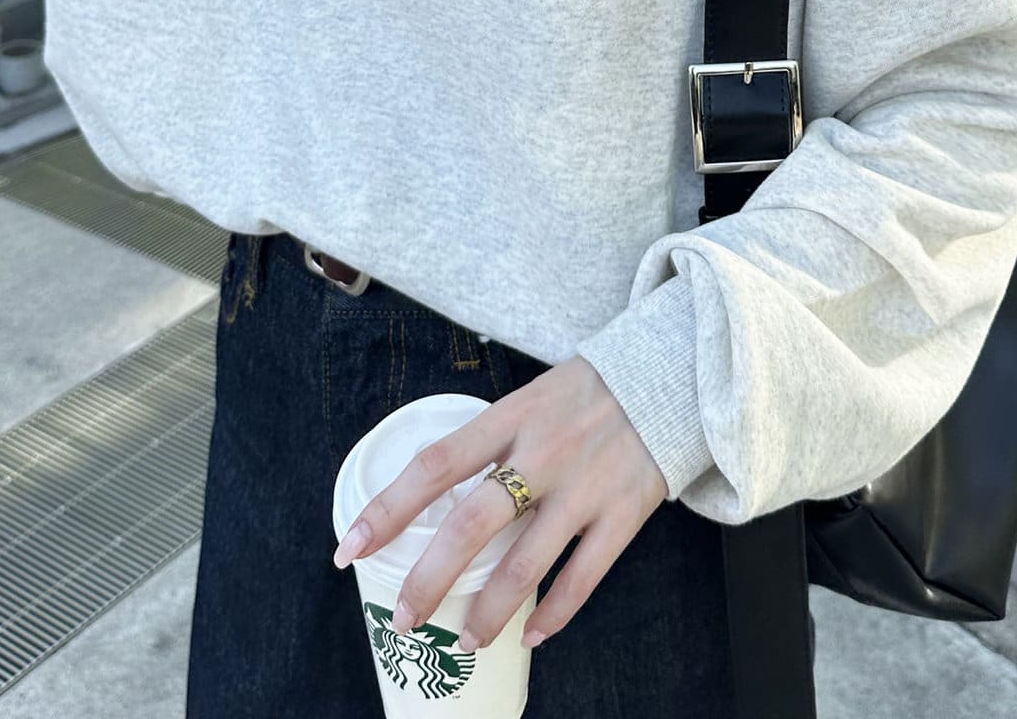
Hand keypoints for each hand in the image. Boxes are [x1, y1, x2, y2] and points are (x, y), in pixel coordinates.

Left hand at [331, 355, 668, 652]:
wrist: (666, 375)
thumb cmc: (581, 394)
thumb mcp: (527, 401)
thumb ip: (489, 445)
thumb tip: (435, 502)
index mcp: (510, 417)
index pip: (434, 465)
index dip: (388, 509)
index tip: (350, 547)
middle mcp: (543, 453)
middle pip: (472, 524)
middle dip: (429, 578)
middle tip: (405, 617)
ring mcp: (585, 487)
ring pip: (525, 564)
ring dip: (488, 612)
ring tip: (466, 642)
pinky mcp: (623, 514)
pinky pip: (583, 578)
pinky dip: (553, 615)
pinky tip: (530, 635)